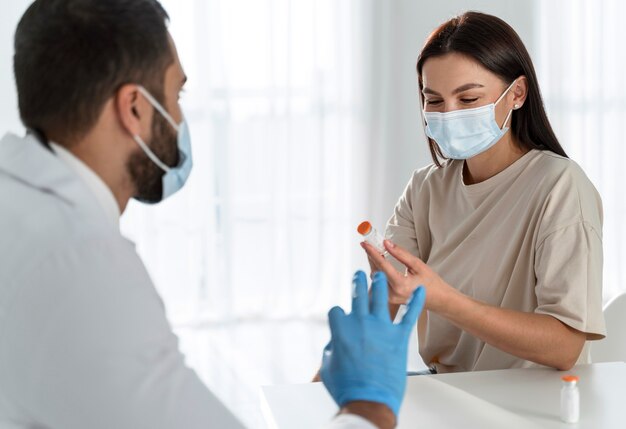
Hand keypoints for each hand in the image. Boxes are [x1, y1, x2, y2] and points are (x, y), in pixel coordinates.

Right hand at [320, 271, 425, 416]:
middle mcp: (361, 323)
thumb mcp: (328, 366)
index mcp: (341, 329)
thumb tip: (335, 344)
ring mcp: (381, 328)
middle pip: (359, 295)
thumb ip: (331, 349)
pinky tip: (420, 292)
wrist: (369, 400)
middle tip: (360, 275)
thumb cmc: (347, 386)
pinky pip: (409, 315)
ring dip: (381, 284)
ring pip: (381, 298)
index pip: (337, 311)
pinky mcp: (399, 337)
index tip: (340, 317)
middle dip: (359, 283)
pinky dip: (416, 302)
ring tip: (381, 276)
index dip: (338, 315)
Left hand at [362, 239, 450, 309]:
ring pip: (376, 277)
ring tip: (374, 250)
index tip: (365, 243)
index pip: (382, 265)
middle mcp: (393, 294)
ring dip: (374, 263)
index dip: (372, 252)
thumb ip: (401, 253)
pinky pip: (379, 282)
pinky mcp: (389, 299)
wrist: (438, 300)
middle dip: (371, 256)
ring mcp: (390, 298)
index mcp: (401, 285)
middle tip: (368, 243)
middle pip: (376, 271)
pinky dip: (378, 271)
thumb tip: (386, 243)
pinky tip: (379, 262)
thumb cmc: (431, 282)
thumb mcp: (418, 264)